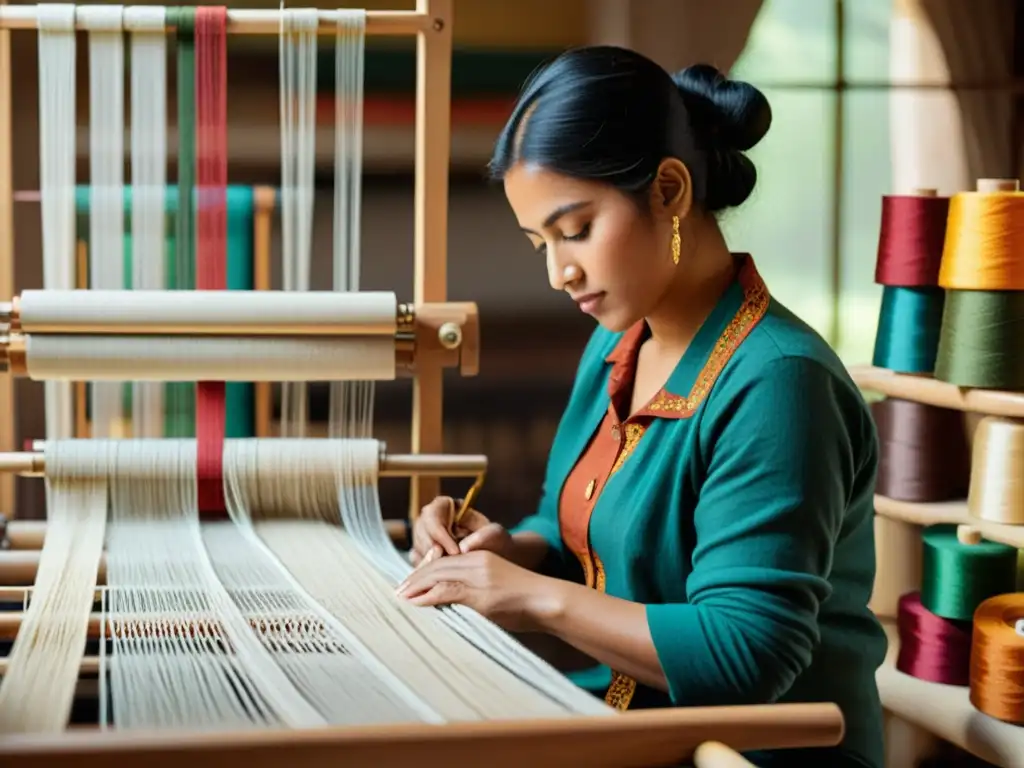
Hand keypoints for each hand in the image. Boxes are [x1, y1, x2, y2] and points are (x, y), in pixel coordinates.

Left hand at [396, 550, 556, 631]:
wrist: (548, 601)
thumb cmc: (526, 602)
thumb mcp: (495, 591)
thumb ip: (473, 591)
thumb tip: (452, 606)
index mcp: (480, 558)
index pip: (444, 561)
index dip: (424, 571)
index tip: (410, 582)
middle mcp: (477, 561)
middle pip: (436, 565)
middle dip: (415, 578)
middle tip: (398, 590)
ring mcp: (478, 576)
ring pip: (438, 575)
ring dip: (415, 587)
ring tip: (400, 597)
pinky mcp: (481, 592)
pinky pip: (446, 591)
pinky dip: (427, 596)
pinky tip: (415, 602)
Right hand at [410, 495, 513, 567]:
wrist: (496, 557)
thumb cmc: (496, 541)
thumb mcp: (496, 534)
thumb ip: (483, 536)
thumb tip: (463, 548)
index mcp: (446, 506)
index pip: (433, 514)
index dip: (440, 533)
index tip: (456, 552)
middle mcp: (431, 519)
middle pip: (420, 531)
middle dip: (434, 550)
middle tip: (450, 566)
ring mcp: (424, 536)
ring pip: (417, 548)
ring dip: (431, 562)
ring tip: (450, 573)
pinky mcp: (422, 554)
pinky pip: (417, 562)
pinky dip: (428, 572)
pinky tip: (443, 578)